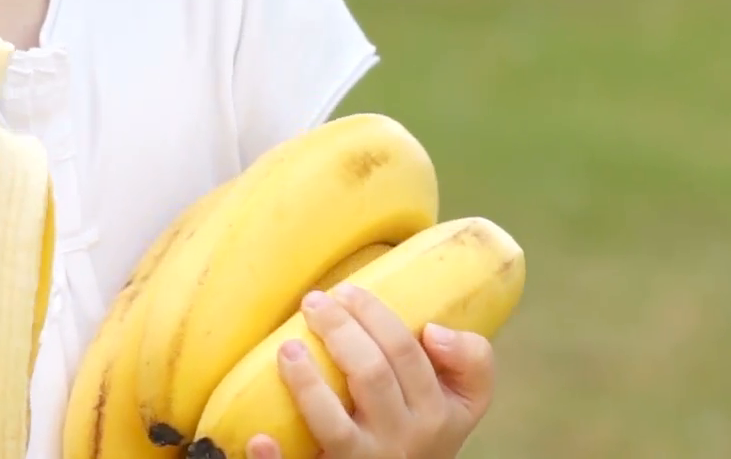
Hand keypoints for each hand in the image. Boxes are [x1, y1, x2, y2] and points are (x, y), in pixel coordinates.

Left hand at [247, 283, 497, 458]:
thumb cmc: (429, 429)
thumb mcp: (465, 400)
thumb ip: (472, 359)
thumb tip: (433, 330)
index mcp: (438, 413)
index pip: (405, 352)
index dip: (374, 315)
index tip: (348, 290)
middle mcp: (403, 441)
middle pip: (370, 375)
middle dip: (338, 330)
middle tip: (313, 301)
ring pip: (333, 423)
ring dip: (306, 383)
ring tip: (286, 348)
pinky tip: (259, 439)